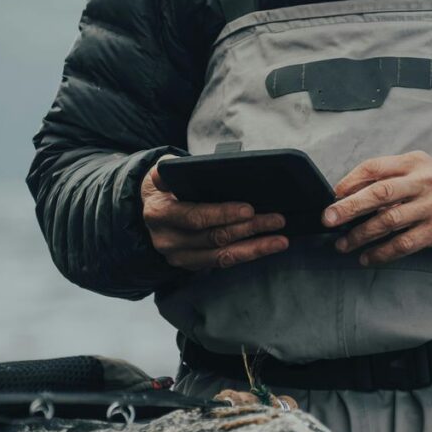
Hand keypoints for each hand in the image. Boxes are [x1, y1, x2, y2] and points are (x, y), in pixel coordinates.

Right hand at [141, 155, 288, 270]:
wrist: (150, 211)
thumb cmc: (164, 188)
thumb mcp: (159, 174)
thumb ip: (167, 170)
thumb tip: (175, 166)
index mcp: (159, 214)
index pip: (195, 217)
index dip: (223, 214)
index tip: (249, 209)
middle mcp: (168, 240)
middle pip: (214, 238)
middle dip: (248, 229)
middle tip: (276, 219)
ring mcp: (180, 257)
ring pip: (223, 256)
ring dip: (255, 248)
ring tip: (280, 240)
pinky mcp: (193, 265)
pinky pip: (224, 262)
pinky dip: (248, 254)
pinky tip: (267, 247)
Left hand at [322, 151, 431, 265]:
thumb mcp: (422, 172)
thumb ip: (392, 179)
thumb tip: (350, 193)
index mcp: (414, 163)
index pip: (375, 167)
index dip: (349, 181)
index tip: (331, 195)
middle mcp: (423, 181)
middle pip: (379, 192)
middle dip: (349, 207)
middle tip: (327, 219)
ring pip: (388, 221)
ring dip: (360, 235)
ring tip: (343, 245)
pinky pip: (404, 244)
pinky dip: (382, 253)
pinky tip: (368, 258)